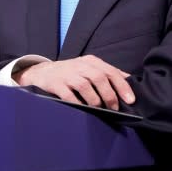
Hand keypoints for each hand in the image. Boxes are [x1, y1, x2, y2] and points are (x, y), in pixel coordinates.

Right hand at [14, 55, 133, 110]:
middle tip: (114, 108)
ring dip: (95, 101)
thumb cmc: (70, 73)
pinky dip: (78, 104)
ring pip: (85, 86)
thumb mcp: (88, 68)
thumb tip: (129, 80)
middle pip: (99, 77)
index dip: (122, 86)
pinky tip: (82, 109)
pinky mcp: (55, 84)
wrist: (41, 73)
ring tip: (98, 109)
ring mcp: (66, 74)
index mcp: (90, 61)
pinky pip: (69, 96)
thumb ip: (106, 73)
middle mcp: (79, 65)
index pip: (110, 71)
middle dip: (109, 95)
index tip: (130, 100)